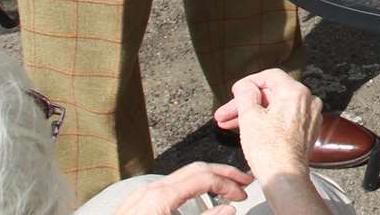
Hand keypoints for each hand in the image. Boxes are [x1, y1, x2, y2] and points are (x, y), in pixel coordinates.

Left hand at [112, 162, 253, 214]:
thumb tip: (228, 209)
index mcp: (161, 196)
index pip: (204, 178)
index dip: (228, 184)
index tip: (242, 195)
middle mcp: (151, 189)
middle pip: (195, 169)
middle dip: (222, 173)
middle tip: (243, 181)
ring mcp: (142, 194)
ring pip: (181, 176)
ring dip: (206, 179)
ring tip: (223, 188)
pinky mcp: (136, 203)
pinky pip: (168, 186)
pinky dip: (189, 187)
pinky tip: (196, 200)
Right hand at [212, 69, 322, 179]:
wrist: (284, 178)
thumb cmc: (270, 151)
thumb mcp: (249, 117)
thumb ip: (245, 94)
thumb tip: (245, 86)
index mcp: (296, 93)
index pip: (270, 76)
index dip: (248, 83)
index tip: (235, 92)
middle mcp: (307, 102)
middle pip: (271, 93)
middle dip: (245, 103)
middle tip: (226, 112)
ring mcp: (309, 117)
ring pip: (275, 108)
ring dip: (252, 114)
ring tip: (230, 123)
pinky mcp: (306, 131)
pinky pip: (284, 119)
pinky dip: (266, 122)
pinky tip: (248, 129)